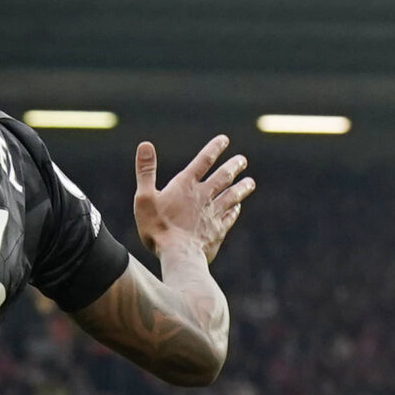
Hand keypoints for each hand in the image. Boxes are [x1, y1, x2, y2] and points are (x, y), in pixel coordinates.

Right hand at [133, 137, 252, 262]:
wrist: (179, 255)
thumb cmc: (158, 227)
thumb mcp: (144, 198)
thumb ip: (146, 171)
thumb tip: (145, 144)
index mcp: (186, 186)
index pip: (203, 161)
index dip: (214, 148)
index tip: (225, 139)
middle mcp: (203, 197)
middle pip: (223, 177)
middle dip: (234, 166)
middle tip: (242, 160)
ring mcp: (213, 214)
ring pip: (232, 196)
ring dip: (242, 188)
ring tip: (250, 182)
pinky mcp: (217, 231)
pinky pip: (229, 218)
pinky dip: (234, 211)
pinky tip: (237, 208)